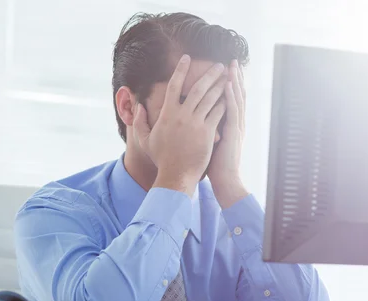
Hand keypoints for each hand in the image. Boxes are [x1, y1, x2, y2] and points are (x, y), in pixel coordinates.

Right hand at [133, 55, 226, 196]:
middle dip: (210, 74)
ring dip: (220, 86)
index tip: (187, 58)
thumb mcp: (145, 139)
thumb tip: (138, 106)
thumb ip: (140, 121)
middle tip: (219, 65)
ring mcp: (196, 123)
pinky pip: (217, 113)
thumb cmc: (161, 158)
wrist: (176, 174)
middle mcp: (182, 115)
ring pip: (210, 99)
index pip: (174, 85)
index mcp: (167, 114)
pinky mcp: (207, 133)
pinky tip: (230, 97)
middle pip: (198, 88)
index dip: (180, 70)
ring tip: (227, 77)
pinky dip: (224, 103)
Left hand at [207, 60, 249, 208]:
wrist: (225, 181)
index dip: (228, 85)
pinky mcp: (233, 132)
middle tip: (231, 61)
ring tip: (231, 65)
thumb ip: (209, 129)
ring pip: (236, 99)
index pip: (229, 100)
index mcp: (229, 125)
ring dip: (234, 81)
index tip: (223, 71)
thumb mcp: (211, 143)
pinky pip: (232, 111)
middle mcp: (235, 123)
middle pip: (236, 95)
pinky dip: (231, 96)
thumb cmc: (215, 165)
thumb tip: (198, 121)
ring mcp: (236, 127)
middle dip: (234, 77)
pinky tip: (228, 84)